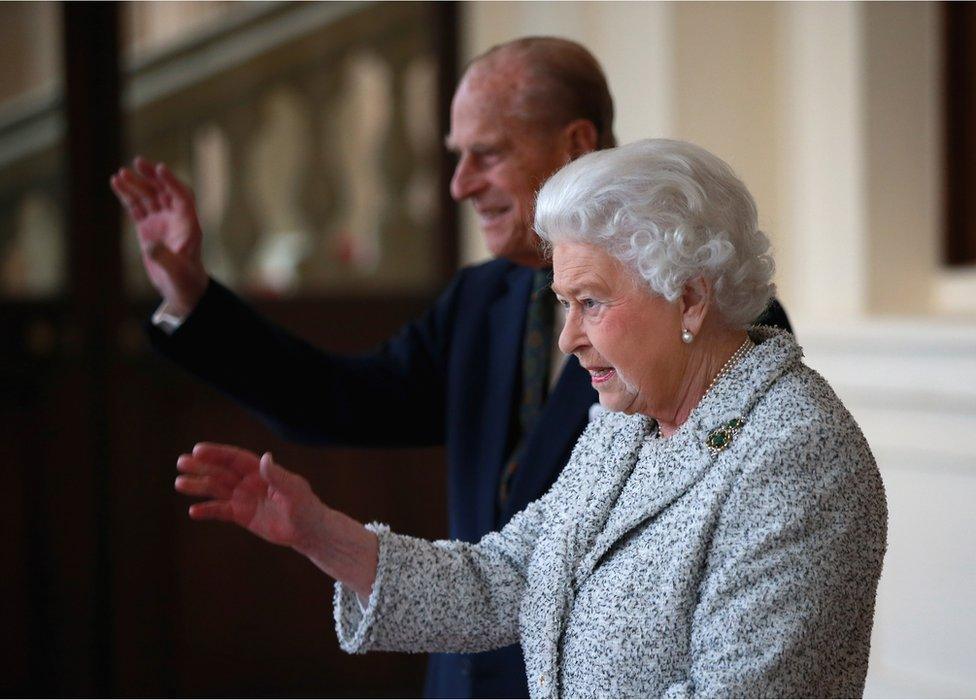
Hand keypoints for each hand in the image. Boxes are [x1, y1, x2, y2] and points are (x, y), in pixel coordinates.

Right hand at [110, 157, 207, 315]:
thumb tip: (150, 245)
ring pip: (148, 197)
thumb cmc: (184, 281)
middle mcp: (176, 219)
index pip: (182, 197)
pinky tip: (116, 183)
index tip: (160, 168)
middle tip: (138, 162)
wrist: (181, 290)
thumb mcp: (176, 271)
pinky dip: (127, 195)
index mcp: (189, 225)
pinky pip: (137, 206)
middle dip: (152, 176)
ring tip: (120, 175)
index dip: (172, 182)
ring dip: (136, 184)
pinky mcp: (147, 227)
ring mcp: (161, 221)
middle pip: (164, 191)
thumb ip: (164, 257)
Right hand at [175, 443, 324, 550]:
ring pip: (217, 489)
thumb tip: (265, 457)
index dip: (217, 453)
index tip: (198, 450)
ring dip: (199, 486)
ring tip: (179, 483)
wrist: (308, 531)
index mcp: (261, 471)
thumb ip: (277, 475)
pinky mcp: (242, 515)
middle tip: (181, 462)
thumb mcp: (293, 489)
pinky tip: (193, 511)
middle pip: (221, 471)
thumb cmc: (305, 506)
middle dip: (202, 466)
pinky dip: (208, 510)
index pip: (235, 459)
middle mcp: (249, 482)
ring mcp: (244, 498)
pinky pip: (221, 511)